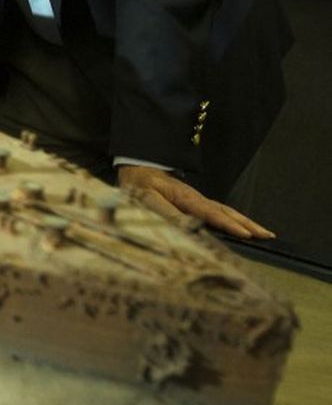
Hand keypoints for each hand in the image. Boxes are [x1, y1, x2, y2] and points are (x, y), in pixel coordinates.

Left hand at [116, 165, 274, 238]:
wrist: (137, 168)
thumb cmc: (139, 186)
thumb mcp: (147, 199)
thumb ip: (166, 213)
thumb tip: (189, 226)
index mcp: (185, 198)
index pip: (211, 213)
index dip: (229, 225)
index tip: (246, 234)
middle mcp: (196, 199)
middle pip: (226, 211)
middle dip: (248, 224)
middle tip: (268, 236)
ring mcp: (197, 200)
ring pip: (226, 211)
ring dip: (245, 222)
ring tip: (263, 233)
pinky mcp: (195, 202)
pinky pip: (219, 211)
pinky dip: (234, 219)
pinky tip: (241, 226)